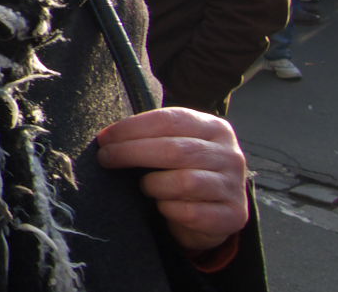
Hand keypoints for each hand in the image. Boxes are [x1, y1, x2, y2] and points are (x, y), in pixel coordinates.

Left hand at [97, 108, 250, 253]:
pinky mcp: (233, 216)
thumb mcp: (175, 146)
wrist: (216, 211)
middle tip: (106, 159)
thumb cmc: (185, 171)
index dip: (132, 128)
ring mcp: (233, 186)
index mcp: (214, 128)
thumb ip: (151, 137)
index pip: (170, 120)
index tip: (105, 138)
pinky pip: (191, 213)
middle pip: (174, 150)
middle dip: (131, 153)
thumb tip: (107, 138)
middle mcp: (229, 154)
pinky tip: (162, 206)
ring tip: (144, 186)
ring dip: (153, 185)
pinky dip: (169, 210)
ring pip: (184, 182)